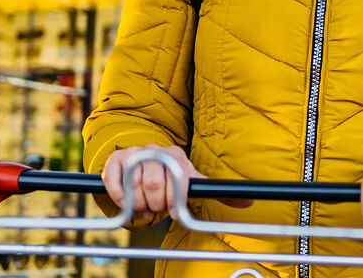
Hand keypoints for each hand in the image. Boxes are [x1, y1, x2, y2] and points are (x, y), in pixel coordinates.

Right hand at [102, 144, 251, 219]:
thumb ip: (215, 192)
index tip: (174, 211)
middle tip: (157, 209)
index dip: (174, 201)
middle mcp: (154, 151)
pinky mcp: (116, 160)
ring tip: (144, 207)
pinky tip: (126, 204)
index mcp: (175, 156)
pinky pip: (113, 180)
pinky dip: (118, 197)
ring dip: (138, 204)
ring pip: (133, 185)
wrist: (144, 160)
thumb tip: (249, 202)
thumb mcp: (192, 180)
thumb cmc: (171, 176)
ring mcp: (134, 153)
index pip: (176, 181)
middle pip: (152, 185)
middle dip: (155, 205)